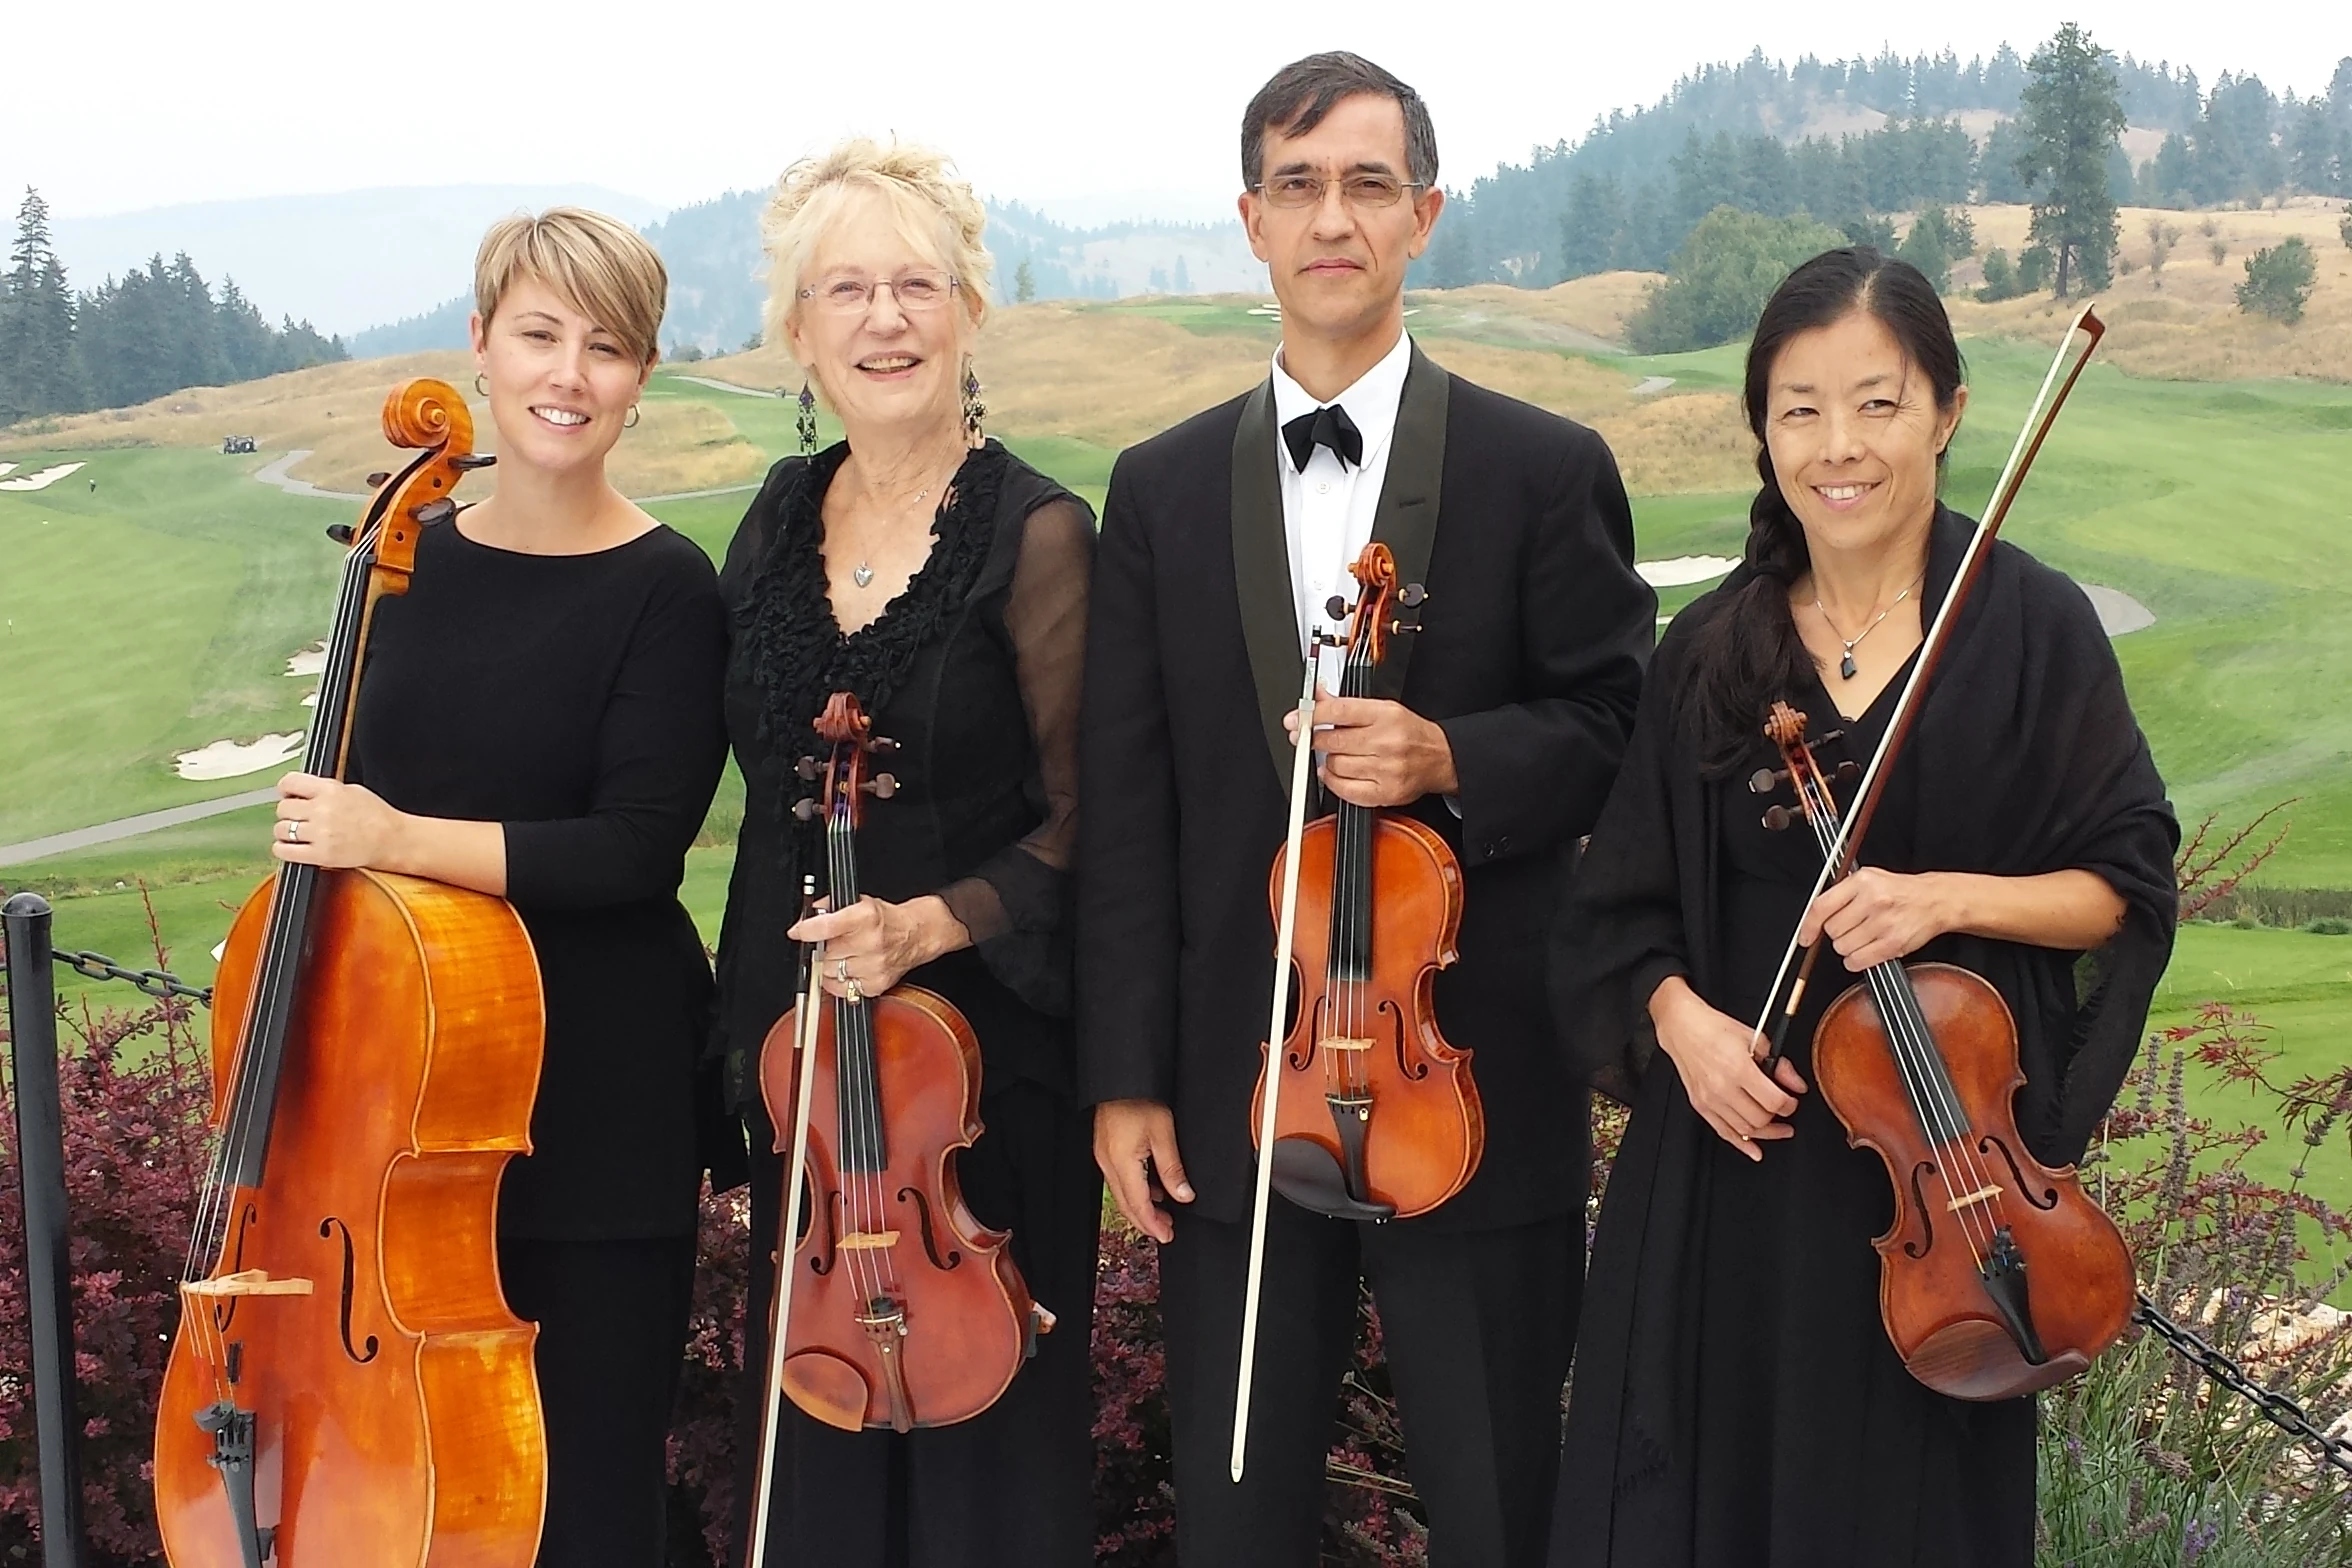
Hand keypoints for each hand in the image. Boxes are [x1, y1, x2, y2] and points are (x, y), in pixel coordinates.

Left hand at [273, 773, 404, 869]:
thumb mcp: (351, 790)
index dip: (285, 790)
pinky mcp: (321, 855)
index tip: (288, 795)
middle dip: (288, 813)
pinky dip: (282, 850)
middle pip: (283, 808)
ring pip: (281, 829)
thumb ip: (324, 789)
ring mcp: (321, 833)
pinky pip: (285, 851)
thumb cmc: (376, 816)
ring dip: (285, 832)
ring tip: (295, 833)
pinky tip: (290, 847)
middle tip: (296, 817)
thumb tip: (301, 791)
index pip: (289, 783)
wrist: (391, 840)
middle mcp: (323, 810)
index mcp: (330, 790)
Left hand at [787, 894, 966, 999]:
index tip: (797, 932)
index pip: (825, 927)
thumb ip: (829, 908)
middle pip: (824, 953)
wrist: (915, 934)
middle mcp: (870, 942)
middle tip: (832, 942)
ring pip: (829, 972)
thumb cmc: (886, 919)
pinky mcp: (875, 985)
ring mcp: (873, 966)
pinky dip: (839, 981)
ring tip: (844, 955)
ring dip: (830, 965)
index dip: (805, 930)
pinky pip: (841, 988)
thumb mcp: (859, 902)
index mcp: (865, 917)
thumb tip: (805, 920)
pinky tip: (849, 969)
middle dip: (822, 948)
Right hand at [1093, 1099, 1191, 1242]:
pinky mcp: (1106, 1149)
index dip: (1153, 1224)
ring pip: (1121, 1193)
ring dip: (1141, 1207)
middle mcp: (1108, 1163)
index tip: (1166, 1236)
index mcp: (1122, 1162)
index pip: (1138, 1205)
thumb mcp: (1163, 1133)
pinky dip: (1135, 1190)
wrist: (1120, 1078)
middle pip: (1126, 1205)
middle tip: (1165, 1232)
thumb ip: (1172, 1168)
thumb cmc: (1138, 1098)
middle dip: (1146, 1222)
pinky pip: (1119, 1179)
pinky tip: (1151, 1189)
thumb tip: (1183, 1195)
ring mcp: (1105, 1157)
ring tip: (1163, 1213)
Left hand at [1283, 687, 1457, 807]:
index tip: (1295, 718)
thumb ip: (1346, 704)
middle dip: (1314, 739)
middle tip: (1308, 737)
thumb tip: (1316, 695)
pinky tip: (1335, 773)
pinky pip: (1345, 790)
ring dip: (1327, 761)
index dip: (1312, 714)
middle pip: (1333, 740)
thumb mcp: (1382, 708)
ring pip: (1335, 765)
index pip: (1339, 710)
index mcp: (1386, 715)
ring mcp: (1386, 769)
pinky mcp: (1385, 793)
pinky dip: (1333, 782)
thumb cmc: (1409, 733)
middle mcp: (1387, 741)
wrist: (1440, 758)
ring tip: (1334, 755)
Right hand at [1648, 977, 1807, 1161]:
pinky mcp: (1700, 1105)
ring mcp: (1710, 1099)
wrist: (1681, 1027)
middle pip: (1760, 1119)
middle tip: (1785, 1112)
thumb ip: (1779, 1065)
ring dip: (1765, 1133)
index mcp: (1739, 1068)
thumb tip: (1796, 1084)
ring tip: (1777, 1129)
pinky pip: (1724, 1132)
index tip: (1792, 1100)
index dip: (1789, 1104)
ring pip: (1745, 1130)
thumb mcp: (1754, 1038)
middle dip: (1779, 1118)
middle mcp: (1723, 1087)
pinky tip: (1754, 1150)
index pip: (1774, 1101)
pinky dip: (1741, 1144)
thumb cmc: (1714, 1028)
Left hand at [1798, 869, 1954, 972]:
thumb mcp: (1868, 879)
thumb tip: (1813, 916)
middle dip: (1838, 933)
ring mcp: (1883, 923)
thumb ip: (1841, 893)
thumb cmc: (1900, 890)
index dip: (1809, 926)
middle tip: (1853, 927)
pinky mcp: (1893, 943)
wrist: (1935, 900)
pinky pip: (1858, 961)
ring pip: (1843, 947)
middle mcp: (1872, 900)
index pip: (1822, 907)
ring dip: (1848, 947)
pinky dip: (1857, 961)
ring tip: (1864, 936)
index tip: (1805, 938)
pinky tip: (1867, 950)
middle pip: (1832, 930)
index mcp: (1862, 882)